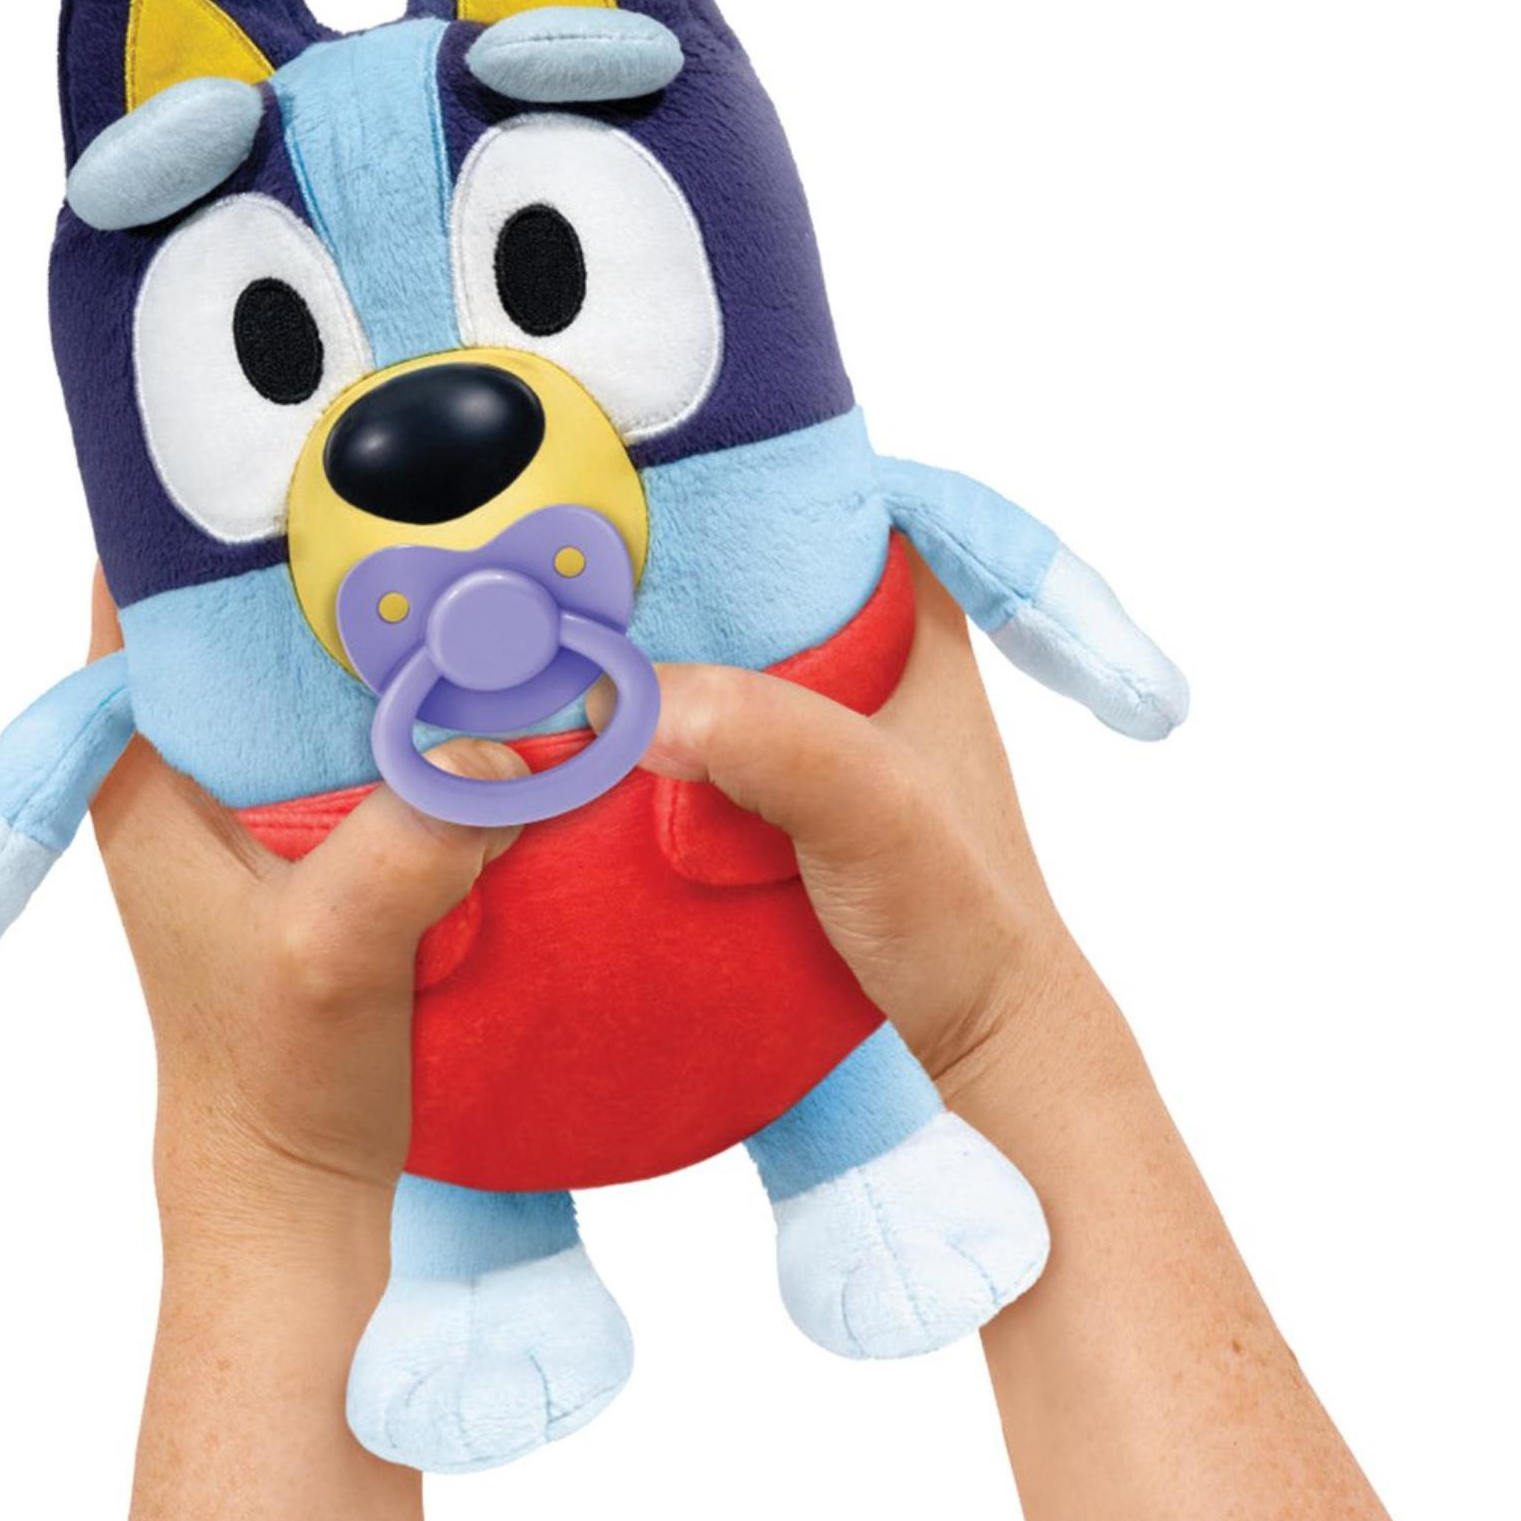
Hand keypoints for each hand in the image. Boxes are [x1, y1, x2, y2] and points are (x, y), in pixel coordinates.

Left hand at [87, 569, 516, 1520]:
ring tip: (485, 550)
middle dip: (335, 549)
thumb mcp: (330, 958)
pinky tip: (513, 665)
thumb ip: (408, 849)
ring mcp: (270, 796)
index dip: (208, 514)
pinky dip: (440, 694)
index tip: (305, 445)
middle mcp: (199, 762)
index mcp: (147, 767)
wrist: (299, 1178)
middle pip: (253, 611)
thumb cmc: (272, 1075)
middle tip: (432, 482)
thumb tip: (507, 746)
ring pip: (328, 666)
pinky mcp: (336, 828)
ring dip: (402, 622)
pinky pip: (386, 726)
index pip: (144, 592)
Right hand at [609, 544, 1418, 1520]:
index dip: (732, 478)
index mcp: (909, 619)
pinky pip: (693, 730)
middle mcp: (862, 656)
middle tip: (556, 559)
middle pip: (740, 577)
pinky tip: (575, 732)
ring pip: (709, 656)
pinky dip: (641, 729)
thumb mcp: (876, 815)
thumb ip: (773, 743)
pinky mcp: (775, 792)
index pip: (820, 501)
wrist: (977, 1044)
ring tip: (543, 633)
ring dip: (638, 656)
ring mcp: (815, 728)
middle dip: (656, 570)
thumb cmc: (961, 918)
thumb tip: (628, 703)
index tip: (634, 476)